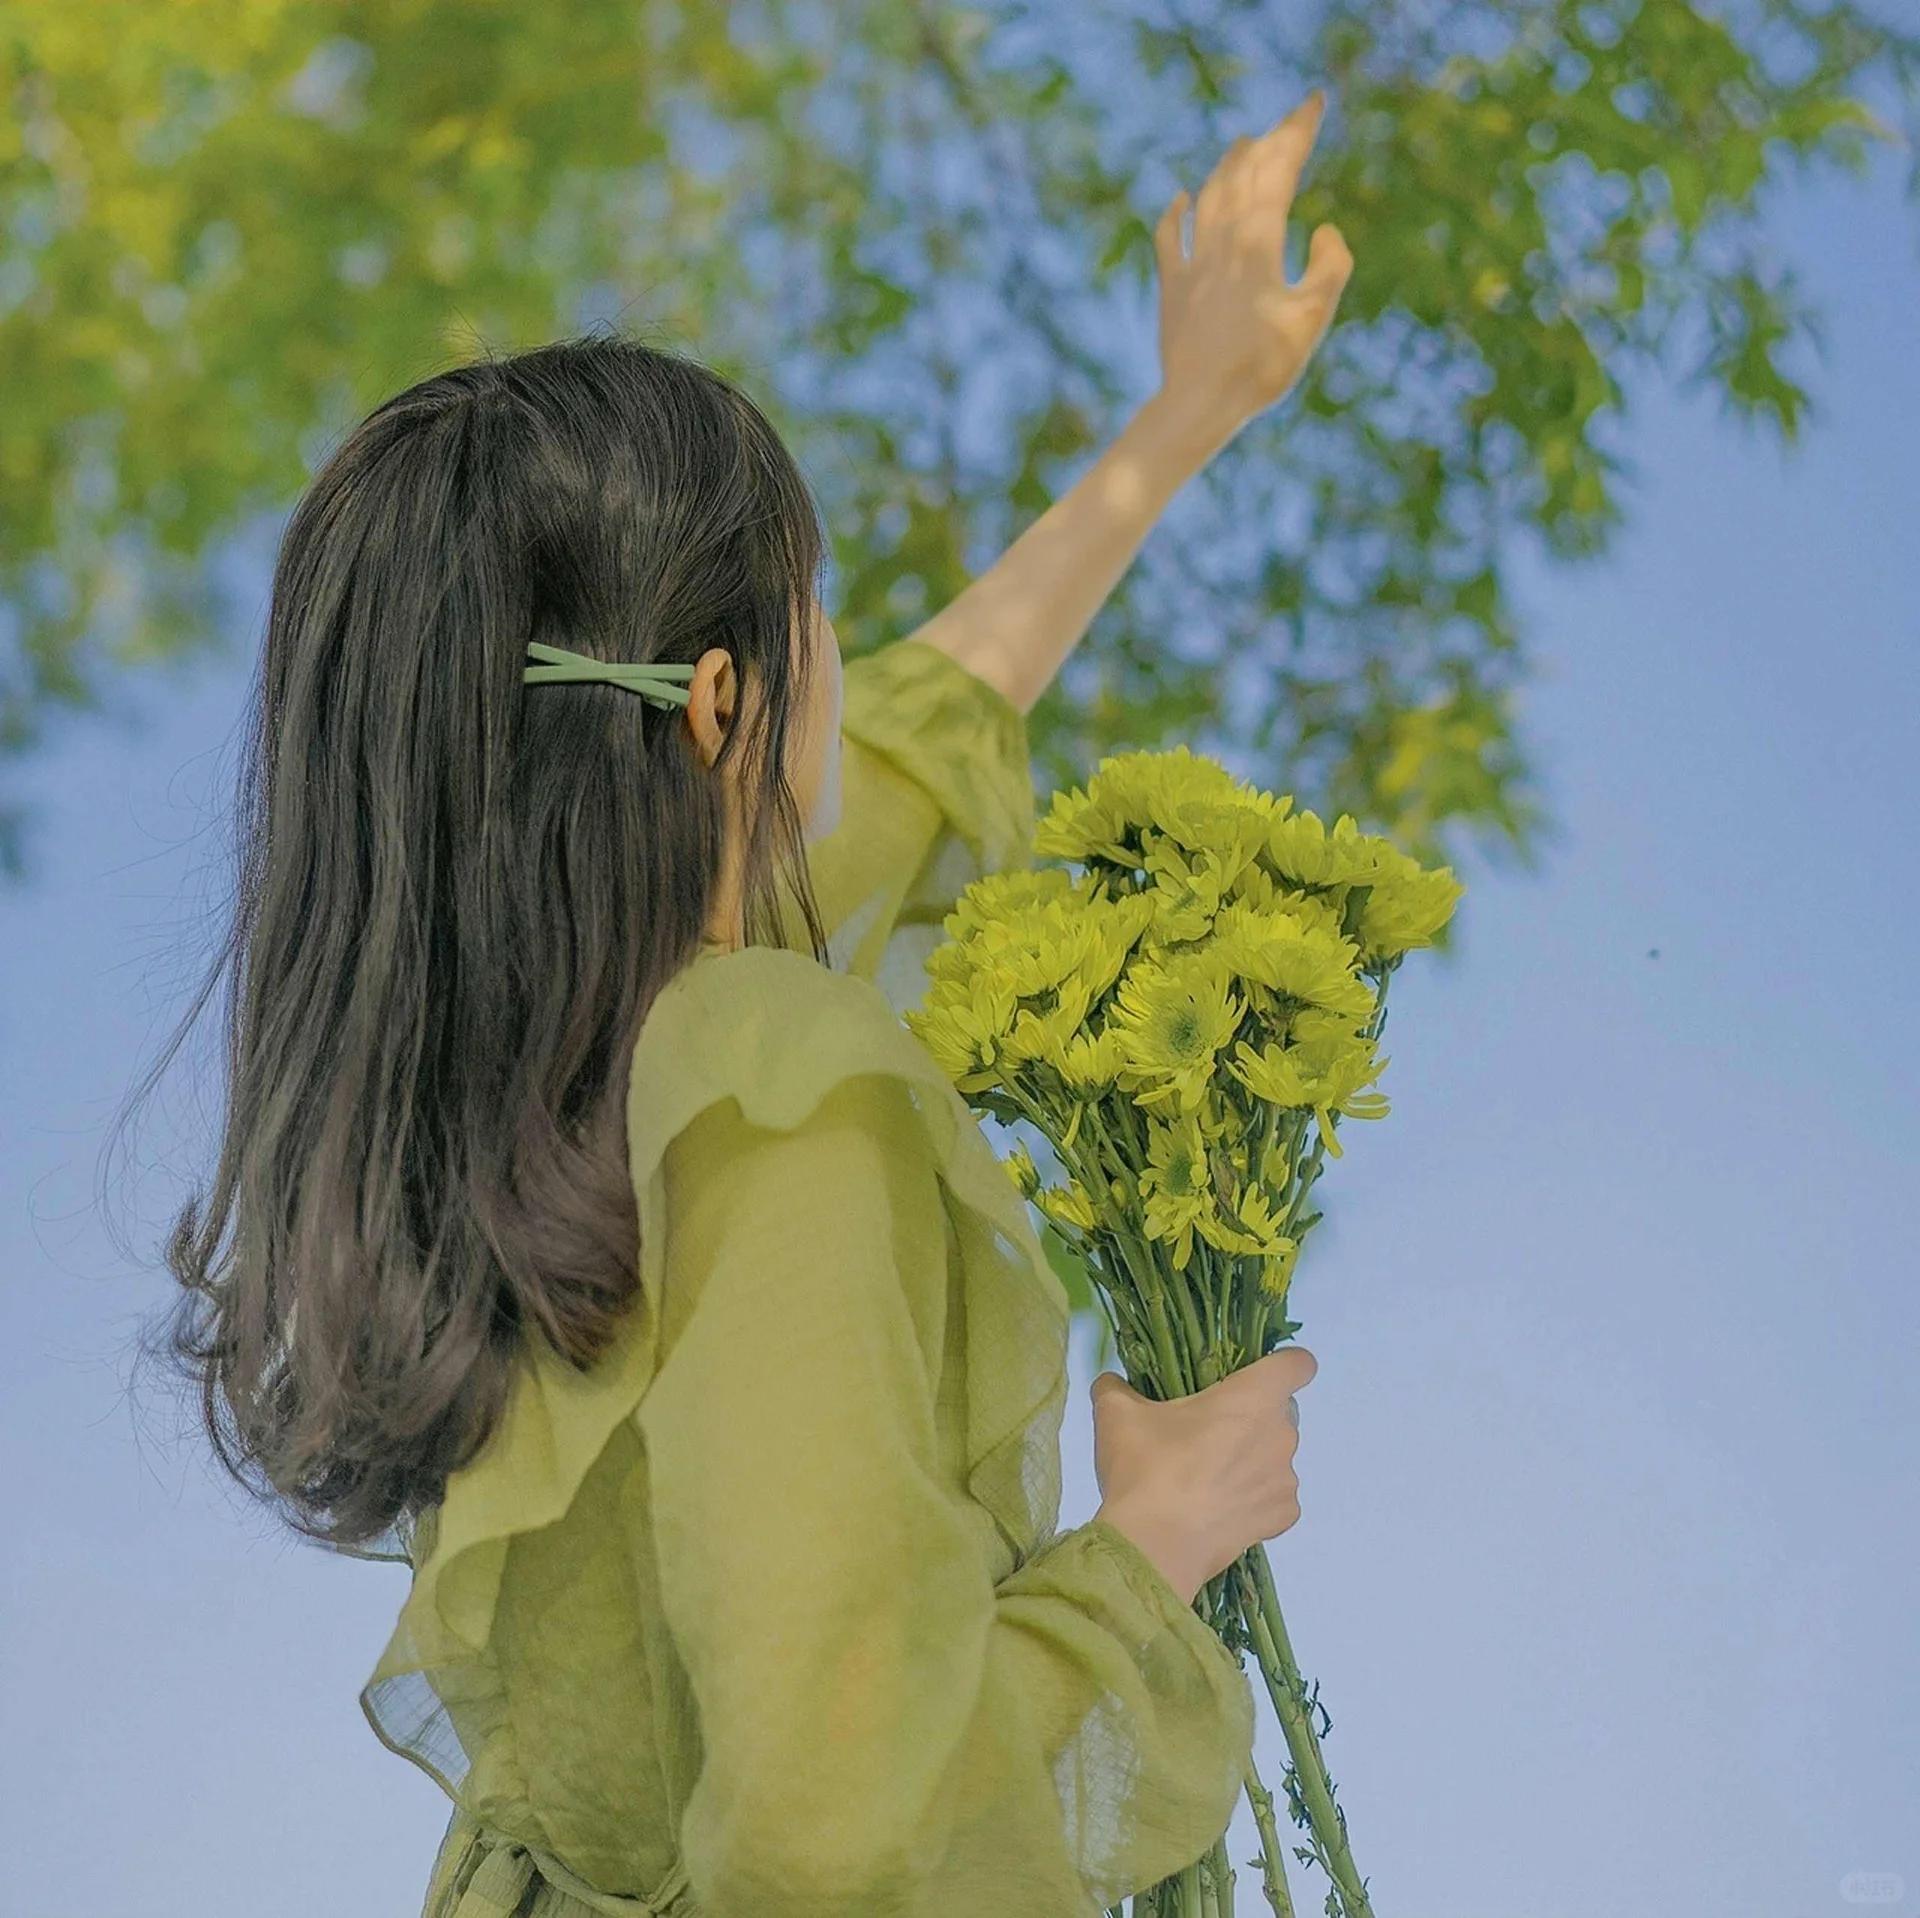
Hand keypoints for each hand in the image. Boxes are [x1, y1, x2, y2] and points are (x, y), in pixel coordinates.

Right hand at [1090, 1346, 1317, 1603]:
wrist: (1154, 1546)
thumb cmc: (1146, 1468)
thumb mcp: (1115, 1414)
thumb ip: (1116, 1387)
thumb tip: (1112, 1384)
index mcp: (1253, 1396)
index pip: (1297, 1364)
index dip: (1284, 1364)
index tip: (1256, 1375)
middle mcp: (1281, 1433)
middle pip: (1280, 1412)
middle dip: (1249, 1417)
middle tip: (1205, 1433)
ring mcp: (1285, 1480)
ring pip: (1276, 1456)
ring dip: (1251, 1459)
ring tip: (1207, 1479)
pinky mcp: (1281, 1519)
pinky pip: (1275, 1497)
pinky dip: (1254, 1498)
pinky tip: (1219, 1508)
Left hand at [1153, 89, 1352, 437]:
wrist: (1200, 403)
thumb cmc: (1262, 365)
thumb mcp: (1313, 316)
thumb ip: (1330, 266)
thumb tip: (1322, 228)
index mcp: (1258, 240)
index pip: (1280, 169)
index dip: (1297, 132)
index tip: (1312, 102)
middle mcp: (1221, 241)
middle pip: (1245, 175)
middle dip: (1269, 141)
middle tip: (1288, 119)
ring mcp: (1192, 264)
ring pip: (1208, 198)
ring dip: (1227, 167)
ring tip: (1242, 145)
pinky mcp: (1172, 290)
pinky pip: (1169, 239)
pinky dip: (1176, 213)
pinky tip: (1180, 199)